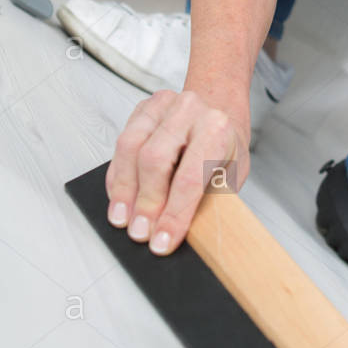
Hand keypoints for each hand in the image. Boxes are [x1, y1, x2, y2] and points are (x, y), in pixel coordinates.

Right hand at [104, 88, 250, 255]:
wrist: (220, 111)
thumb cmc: (225, 147)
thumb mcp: (230, 177)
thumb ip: (207, 202)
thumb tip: (180, 234)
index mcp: (217, 128)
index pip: (190, 177)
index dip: (173, 214)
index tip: (161, 241)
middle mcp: (189, 111)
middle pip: (154, 160)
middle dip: (145, 203)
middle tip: (139, 233)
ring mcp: (163, 105)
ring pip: (130, 148)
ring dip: (123, 190)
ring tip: (123, 219)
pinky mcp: (143, 109)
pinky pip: (121, 143)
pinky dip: (117, 175)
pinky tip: (119, 196)